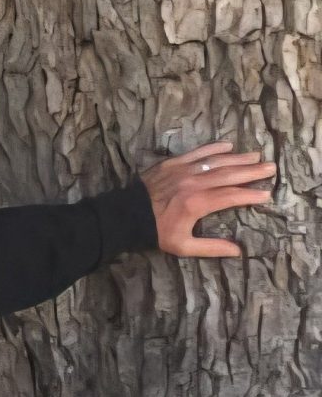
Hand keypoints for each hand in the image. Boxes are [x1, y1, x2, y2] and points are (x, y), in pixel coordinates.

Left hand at [139, 141, 275, 256]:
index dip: (251, 195)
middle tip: (271, 168)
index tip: (267, 195)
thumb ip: (211, 247)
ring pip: (216, 161)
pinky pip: (197, 152)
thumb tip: (238, 251)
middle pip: (229, 174)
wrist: (125, 215)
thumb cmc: (155, 232)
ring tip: (256, 156)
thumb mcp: (183, 246)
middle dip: (252, 171)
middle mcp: (193, 183)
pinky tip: (228, 145)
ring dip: (238, 158)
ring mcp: (183, 170)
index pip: (232, 196)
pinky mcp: (172, 163)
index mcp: (198, 203)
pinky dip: (213, 148)